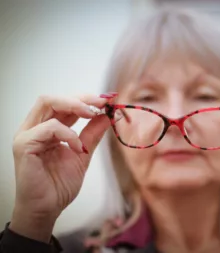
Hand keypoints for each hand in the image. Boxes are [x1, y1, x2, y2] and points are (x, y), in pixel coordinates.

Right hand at [10, 94, 112, 241]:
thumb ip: (92, 133)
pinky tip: (78, 147)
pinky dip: (68, 133)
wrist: (48, 209)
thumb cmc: (60, 184)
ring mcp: (27, 135)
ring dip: (74, 106)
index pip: (63, 104)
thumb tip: (108, 115)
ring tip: (93, 116)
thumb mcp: (82, 153)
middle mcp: (34, 128)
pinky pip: (48, 128)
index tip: (108, 100)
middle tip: (102, 102)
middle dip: (81, 97)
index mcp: (47, 128)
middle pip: (54, 98)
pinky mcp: (24, 145)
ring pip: (47, 103)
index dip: (85, 98)